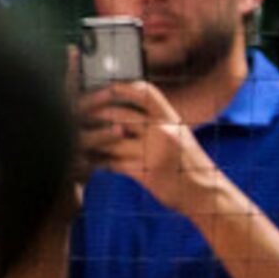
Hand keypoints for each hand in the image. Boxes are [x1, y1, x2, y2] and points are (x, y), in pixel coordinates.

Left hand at [77, 80, 218, 211]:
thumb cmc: (185, 163)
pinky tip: (85, 160)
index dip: (125, 87)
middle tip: (76, 113)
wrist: (202, 191)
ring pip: (112, 140)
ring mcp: (154, 151)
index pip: (147, 93)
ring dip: (91, 139)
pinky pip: (112, 163)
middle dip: (96, 113)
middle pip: (122, 114)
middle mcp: (164, 130)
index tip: (106, 86)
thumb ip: (155, 124)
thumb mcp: (177, 136)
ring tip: (76, 137)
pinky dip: (96, 161)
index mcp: (171, 119)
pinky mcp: (145, 172)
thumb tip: (122, 118)